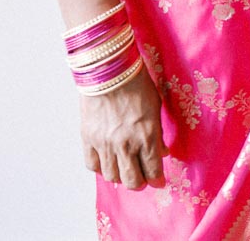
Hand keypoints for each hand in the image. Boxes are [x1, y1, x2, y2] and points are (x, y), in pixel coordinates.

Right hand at [80, 64, 167, 188]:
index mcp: (147, 135)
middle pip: (132, 181)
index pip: (153, 171)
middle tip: (142, 178)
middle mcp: (126, 144)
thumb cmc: (136, 82)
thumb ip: (158, 132)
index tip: (158, 181)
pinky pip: (92, 165)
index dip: (157, 180)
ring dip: (120, 176)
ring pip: (112, 177)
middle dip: (139, 182)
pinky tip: (107, 160)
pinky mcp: (88, 138)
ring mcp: (105, 143)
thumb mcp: (156, 106)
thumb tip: (161, 151)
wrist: (109, 67)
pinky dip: (100, 167)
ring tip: (124, 167)